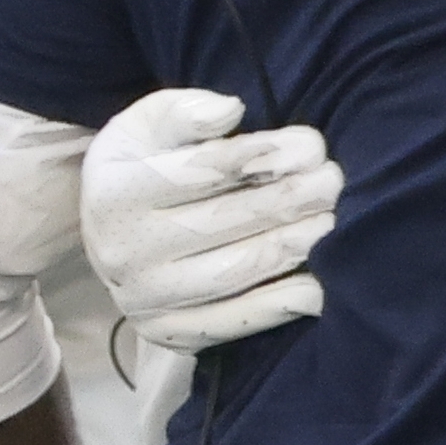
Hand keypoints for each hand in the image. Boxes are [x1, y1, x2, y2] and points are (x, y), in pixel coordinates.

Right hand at [79, 88, 343, 352]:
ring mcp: (146, 300)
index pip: (198, 172)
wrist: (111, 234)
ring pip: (235, 271)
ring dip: (294, 245)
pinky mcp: (170, 334)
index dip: (260, 156)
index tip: (310, 145)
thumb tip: (231, 110)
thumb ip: (186, 111)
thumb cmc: (143, 165)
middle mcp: (123, 253)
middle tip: (334, 179)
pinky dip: (280, 305)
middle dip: (289, 197)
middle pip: (223, 222)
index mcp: (114, 194)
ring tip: (332, 218)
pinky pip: (233, 322)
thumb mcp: (147, 124)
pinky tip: (320, 283)